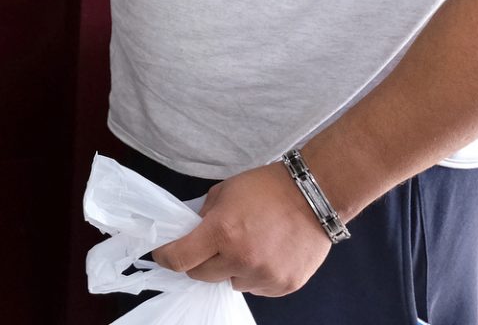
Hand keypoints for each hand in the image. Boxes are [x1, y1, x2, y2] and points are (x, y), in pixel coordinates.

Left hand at [151, 162, 332, 296]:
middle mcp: (241, 259)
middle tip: (210, 247)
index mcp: (222, 232)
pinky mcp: (284, 285)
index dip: (166, 257)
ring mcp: (264, 276)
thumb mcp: (224, 192)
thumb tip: (191, 235)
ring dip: (231, 269)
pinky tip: (266, 253)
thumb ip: (204, 216)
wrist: (314, 195)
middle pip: (202, 276)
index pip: (180, 259)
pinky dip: (255, 276)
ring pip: (231, 283)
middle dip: (200, 262)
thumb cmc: (266, 188)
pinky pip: (257, 288)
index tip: (163, 254)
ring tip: (248, 245)